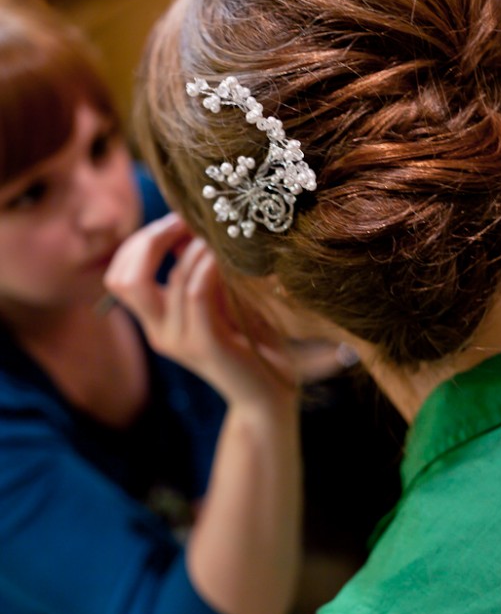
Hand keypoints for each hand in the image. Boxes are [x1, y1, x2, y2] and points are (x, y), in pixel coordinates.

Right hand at [104, 213, 297, 406]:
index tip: (174, 221)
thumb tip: (184, 226)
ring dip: (196, 248)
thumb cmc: (248, 339)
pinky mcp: (206, 345)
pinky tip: (224, 256)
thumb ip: (195, 269)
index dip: (139, 242)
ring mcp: (180, 341)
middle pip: (126, 279)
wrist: (268, 391)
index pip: (120, 276)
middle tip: (183, 222)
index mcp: (155, 321)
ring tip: (217, 235)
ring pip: (173, 280)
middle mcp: (159, 332)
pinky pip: (196, 294)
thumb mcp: (218, 297)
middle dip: (150, 240)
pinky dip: (208, 267)